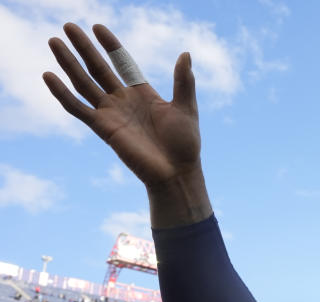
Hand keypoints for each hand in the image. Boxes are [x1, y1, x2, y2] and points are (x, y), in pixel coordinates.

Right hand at [43, 23, 210, 225]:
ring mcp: (111, 114)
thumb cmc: (185, 144)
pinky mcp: (103, 128)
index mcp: (143, 93)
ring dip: (68, 63)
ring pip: (84, 83)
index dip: (110, 45)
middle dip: (83, 47)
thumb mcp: (186, 107)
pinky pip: (77, 108)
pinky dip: (62, 93)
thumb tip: (185, 53)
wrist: (177, 172)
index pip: (122, 63)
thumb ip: (184, 81)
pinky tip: (48, 76)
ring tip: (53, 41)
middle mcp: (123, 101)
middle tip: (67, 25)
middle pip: (98, 68)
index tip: (97, 27)